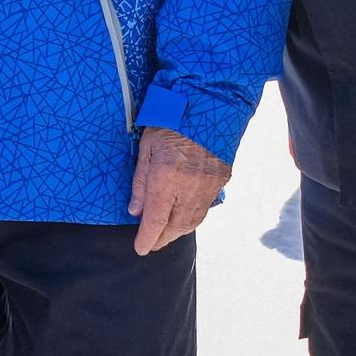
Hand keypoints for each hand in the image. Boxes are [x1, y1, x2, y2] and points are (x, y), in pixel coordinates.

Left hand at [128, 126, 230, 255]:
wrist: (208, 106)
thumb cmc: (170, 122)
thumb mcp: (146, 148)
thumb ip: (140, 182)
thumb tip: (135, 211)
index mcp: (167, 178)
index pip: (155, 220)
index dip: (147, 238)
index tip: (140, 249)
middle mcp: (189, 188)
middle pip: (175, 226)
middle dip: (162, 239)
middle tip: (150, 244)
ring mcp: (208, 186)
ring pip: (192, 221)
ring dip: (177, 231)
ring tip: (165, 235)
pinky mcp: (220, 181)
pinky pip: (204, 209)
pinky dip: (191, 219)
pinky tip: (183, 218)